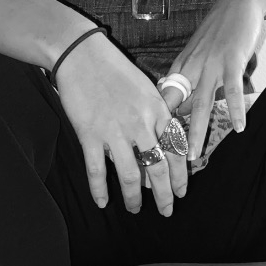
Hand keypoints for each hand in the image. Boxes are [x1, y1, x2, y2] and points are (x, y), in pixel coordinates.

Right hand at [52, 32, 187, 214]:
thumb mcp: (145, 89)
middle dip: (165, 194)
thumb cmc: (114, 69)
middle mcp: (140, 124)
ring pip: (129, 175)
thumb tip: (158, 145)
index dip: (180, 175)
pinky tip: (102, 203)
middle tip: (167, 210)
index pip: (176, 150)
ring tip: (136, 210)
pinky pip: (97, 170)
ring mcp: (115, 131)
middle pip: (158, 168)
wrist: (82, 55)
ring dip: (134, 197)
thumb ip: (154, 115)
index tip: (182, 191)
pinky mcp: (90, 134)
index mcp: (157, 111)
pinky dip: (99, 189)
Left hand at [159, 0, 265, 157]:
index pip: (164, 101)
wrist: (239, 2)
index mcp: (181, 67)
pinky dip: (235, 109)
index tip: (149, 146)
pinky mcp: (232, 60)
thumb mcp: (198, 53)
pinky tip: (239, 128)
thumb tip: (181, 106)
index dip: (156, 124)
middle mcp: (192, 68)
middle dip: (170, 136)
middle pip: (177, 107)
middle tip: (165, 161)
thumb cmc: (219, 30)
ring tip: (193, 156)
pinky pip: (232, 90)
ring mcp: (211, 65)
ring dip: (197, 132)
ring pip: (201, 104)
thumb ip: (190, 78)